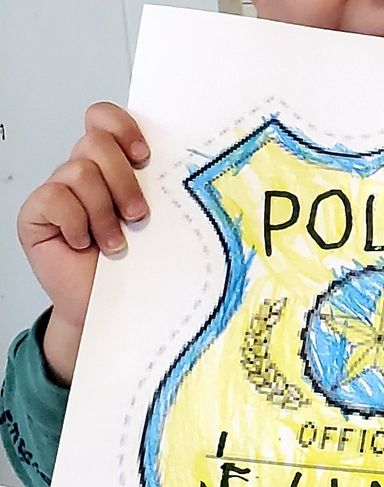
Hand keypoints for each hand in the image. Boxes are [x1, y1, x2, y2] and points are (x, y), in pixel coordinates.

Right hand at [17, 102, 149, 383]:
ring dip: (104, 213)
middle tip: (138, 216)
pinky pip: (55, 198)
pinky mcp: (37, 214)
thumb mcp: (157, 224)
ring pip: (79, 172)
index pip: (104, 119)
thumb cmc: (136, 267)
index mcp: (112, 168)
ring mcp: (58, 192)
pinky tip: (83, 244)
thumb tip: (186, 168)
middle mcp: (83, 174)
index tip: (145, 156)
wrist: (111, 308)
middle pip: (95, 142)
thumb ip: (159, 191)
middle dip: (123, 180)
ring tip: (115, 244)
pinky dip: (76, 224)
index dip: (121, 126)